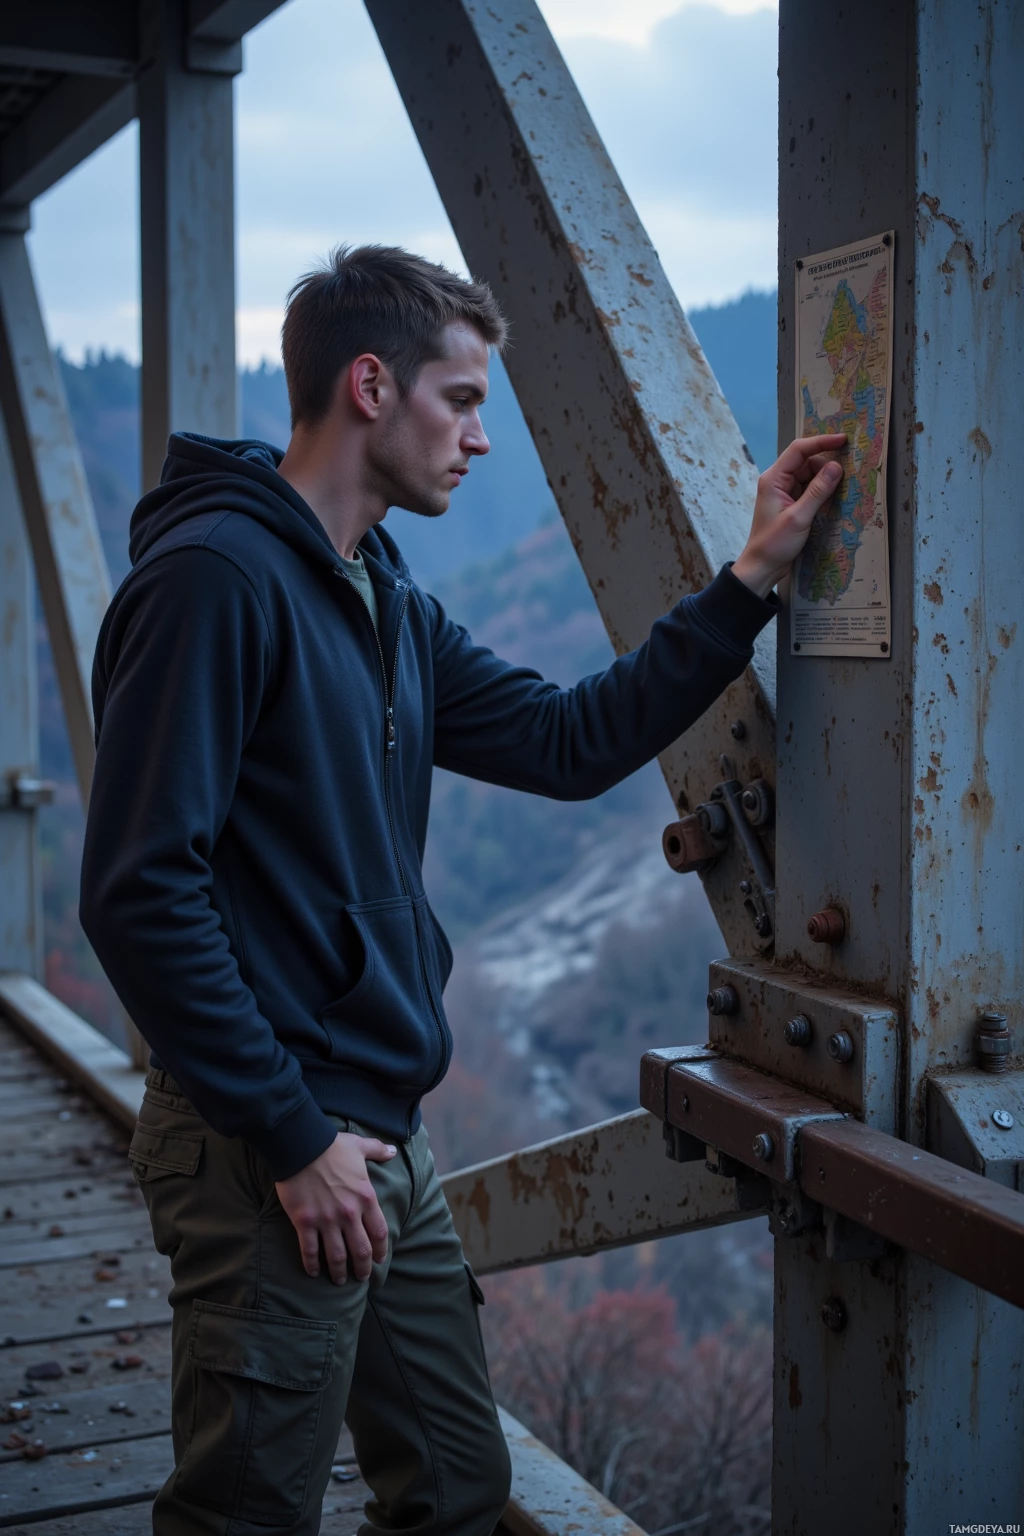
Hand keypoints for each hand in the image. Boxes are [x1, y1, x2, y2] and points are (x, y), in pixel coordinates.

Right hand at [275, 1131, 396, 1283]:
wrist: (301, 1146)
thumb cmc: (331, 1146)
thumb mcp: (360, 1146)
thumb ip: (378, 1150)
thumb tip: (392, 1151)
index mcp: (365, 1198)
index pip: (379, 1232)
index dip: (381, 1250)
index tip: (380, 1260)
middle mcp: (349, 1214)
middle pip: (361, 1250)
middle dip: (362, 1268)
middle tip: (361, 1277)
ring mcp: (326, 1220)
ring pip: (336, 1256)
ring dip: (339, 1272)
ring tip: (339, 1281)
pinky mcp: (304, 1223)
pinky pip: (310, 1251)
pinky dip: (312, 1265)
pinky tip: (313, 1272)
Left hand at [732, 434, 847, 597]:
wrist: (762, 566)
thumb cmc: (774, 543)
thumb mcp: (799, 517)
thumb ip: (818, 491)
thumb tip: (836, 467)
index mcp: (773, 479)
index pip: (799, 450)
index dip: (822, 442)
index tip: (843, 440)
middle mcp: (777, 481)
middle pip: (806, 461)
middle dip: (827, 465)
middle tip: (848, 473)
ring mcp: (784, 492)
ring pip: (810, 475)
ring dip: (826, 479)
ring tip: (843, 488)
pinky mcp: (791, 503)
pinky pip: (809, 489)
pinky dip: (822, 490)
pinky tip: (834, 497)